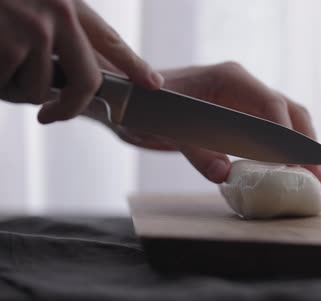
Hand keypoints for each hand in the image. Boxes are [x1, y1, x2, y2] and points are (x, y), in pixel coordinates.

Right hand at [0, 0, 162, 122]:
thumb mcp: (31, 2)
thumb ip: (52, 30)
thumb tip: (61, 81)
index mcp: (66, 2)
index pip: (110, 40)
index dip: (135, 65)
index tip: (153, 85)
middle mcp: (57, 15)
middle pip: (86, 80)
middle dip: (70, 107)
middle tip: (50, 116)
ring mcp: (32, 30)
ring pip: (39, 89)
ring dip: (14, 88)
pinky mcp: (5, 44)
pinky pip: (7, 87)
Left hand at [88, 62, 320, 183]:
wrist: (127, 100)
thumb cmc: (144, 106)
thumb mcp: (168, 129)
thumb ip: (197, 151)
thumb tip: (227, 175)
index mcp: (230, 79)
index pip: (272, 104)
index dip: (289, 135)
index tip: (300, 162)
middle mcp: (243, 86)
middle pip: (289, 110)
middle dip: (306, 142)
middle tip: (317, 174)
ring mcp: (243, 100)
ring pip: (285, 120)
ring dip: (299, 146)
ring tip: (310, 175)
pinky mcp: (239, 116)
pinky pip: (269, 131)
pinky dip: (283, 150)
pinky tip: (288, 169)